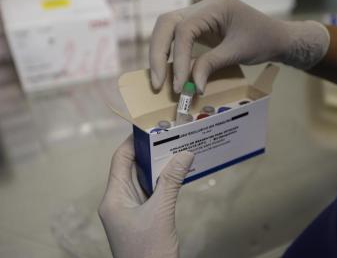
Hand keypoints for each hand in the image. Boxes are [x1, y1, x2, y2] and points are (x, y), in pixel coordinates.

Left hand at [98, 136, 193, 257]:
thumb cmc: (148, 251)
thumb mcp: (161, 212)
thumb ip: (171, 181)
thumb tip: (185, 153)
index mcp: (114, 198)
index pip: (121, 160)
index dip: (133, 142)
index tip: (150, 128)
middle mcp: (119, 201)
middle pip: (132, 168)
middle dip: (150, 152)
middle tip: (169, 136)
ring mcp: (131, 210)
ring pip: (144, 180)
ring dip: (159, 167)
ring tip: (176, 150)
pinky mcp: (143, 217)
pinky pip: (152, 192)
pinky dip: (163, 181)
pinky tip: (177, 172)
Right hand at [149, 0, 329, 92]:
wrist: (276, 37)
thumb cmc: (263, 40)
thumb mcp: (238, 52)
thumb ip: (211, 65)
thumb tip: (192, 87)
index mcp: (215, 6)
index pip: (185, 30)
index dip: (179, 59)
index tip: (180, 85)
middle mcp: (202, 6)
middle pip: (166, 23)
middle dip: (158, 53)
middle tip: (157, 82)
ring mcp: (199, 14)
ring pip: (166, 28)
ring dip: (159, 54)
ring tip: (159, 81)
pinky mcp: (198, 26)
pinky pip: (176, 37)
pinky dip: (170, 54)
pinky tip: (169, 72)